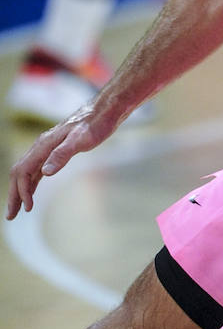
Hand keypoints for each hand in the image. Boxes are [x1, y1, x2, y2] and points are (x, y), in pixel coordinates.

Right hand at [7, 104, 118, 218]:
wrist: (105, 112)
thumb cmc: (95, 125)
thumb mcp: (81, 140)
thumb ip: (62, 155)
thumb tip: (44, 172)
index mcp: (43, 145)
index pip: (23, 171)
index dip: (22, 191)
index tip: (27, 208)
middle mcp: (41, 146)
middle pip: (19, 173)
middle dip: (14, 195)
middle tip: (10, 216)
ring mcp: (46, 148)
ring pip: (26, 172)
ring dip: (20, 190)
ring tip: (18, 209)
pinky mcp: (55, 150)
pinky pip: (36, 169)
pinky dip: (31, 183)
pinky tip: (32, 192)